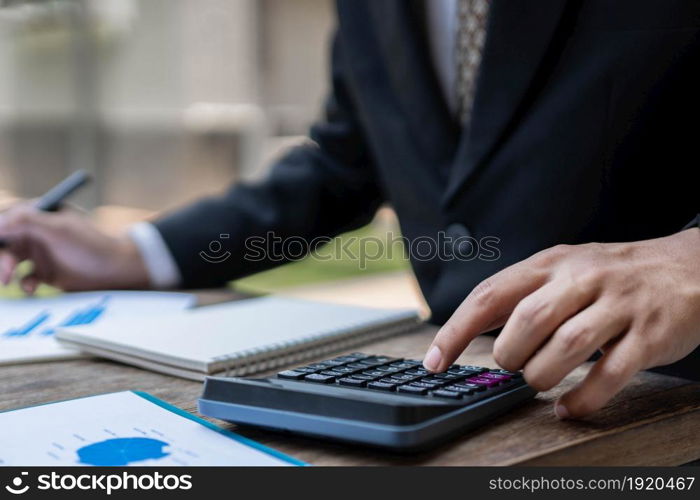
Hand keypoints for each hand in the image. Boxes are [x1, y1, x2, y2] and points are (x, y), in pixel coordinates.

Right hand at [0, 204, 149, 292]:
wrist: (114, 271)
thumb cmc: (91, 245)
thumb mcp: (59, 229)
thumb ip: (27, 222)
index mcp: (40, 213)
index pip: (7, 216)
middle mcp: (37, 231)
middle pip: (4, 240)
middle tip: (3, 269)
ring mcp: (40, 252)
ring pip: (9, 259)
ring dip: (4, 269)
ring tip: (8, 279)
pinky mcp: (45, 272)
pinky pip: (23, 277)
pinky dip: (23, 283)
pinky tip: (31, 287)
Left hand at [423, 228, 699, 418]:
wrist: (689, 267)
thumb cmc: (612, 275)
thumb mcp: (564, 268)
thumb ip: (524, 295)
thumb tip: (473, 331)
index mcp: (550, 263)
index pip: (489, 296)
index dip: (455, 332)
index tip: (434, 362)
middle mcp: (581, 279)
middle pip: (525, 323)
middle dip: (509, 356)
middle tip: (515, 366)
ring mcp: (618, 305)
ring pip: (565, 347)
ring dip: (541, 375)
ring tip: (539, 382)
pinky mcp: (649, 334)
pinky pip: (610, 374)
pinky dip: (583, 398)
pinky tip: (570, 406)